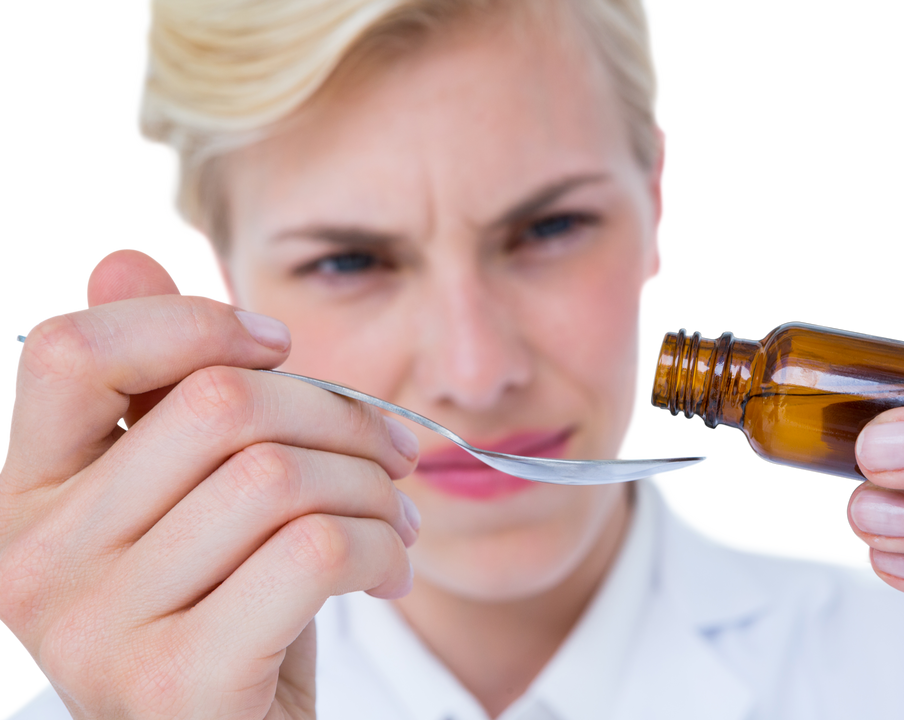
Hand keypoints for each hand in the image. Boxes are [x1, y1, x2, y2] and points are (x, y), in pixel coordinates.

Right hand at [0, 248, 420, 717]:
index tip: (280, 348)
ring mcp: (94, 627)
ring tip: (397, 519)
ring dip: (374, 488)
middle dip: (339, 413)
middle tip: (392, 452)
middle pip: (217, 404)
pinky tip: (390, 573)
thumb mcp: (191, 499)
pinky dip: (381, 548)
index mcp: (25, 494)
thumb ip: (156, 389)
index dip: (191, 322)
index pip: (66, 350)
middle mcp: (33, 559)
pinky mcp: (175, 682)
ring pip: (279, 475)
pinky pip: (317, 551)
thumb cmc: (226, 613)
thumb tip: (122, 258)